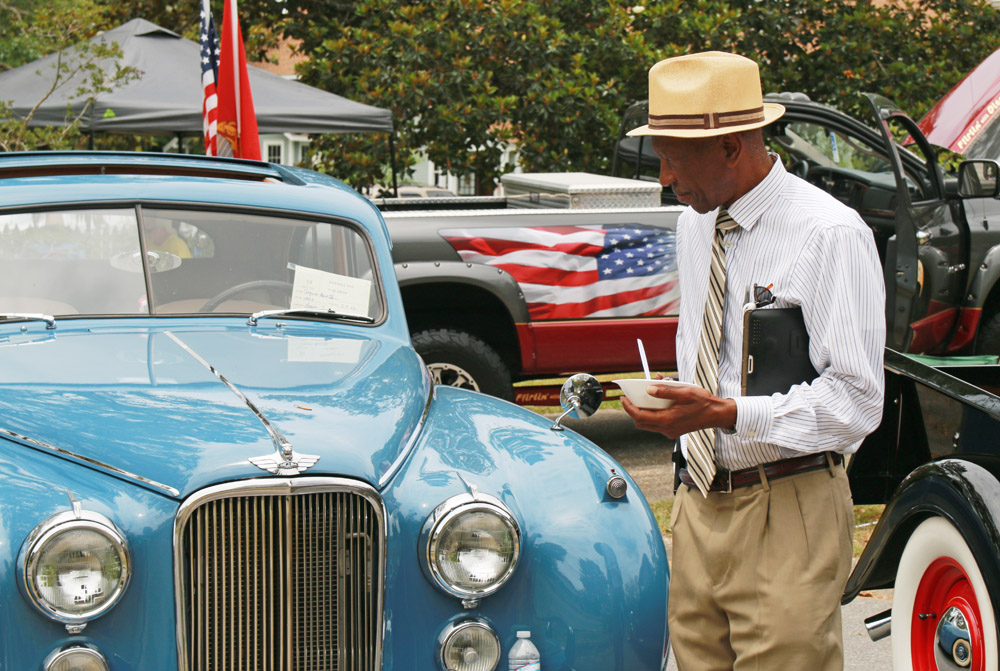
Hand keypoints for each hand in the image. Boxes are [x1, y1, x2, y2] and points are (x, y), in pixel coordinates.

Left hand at [621, 382, 736, 438]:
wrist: (717, 415)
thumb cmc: (703, 403)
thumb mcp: (685, 392)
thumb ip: (666, 391)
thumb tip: (649, 389)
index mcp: (668, 420)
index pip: (640, 416)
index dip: (628, 407)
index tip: (623, 398)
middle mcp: (667, 428)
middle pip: (641, 422)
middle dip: (633, 410)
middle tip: (629, 398)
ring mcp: (670, 431)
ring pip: (648, 424)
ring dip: (643, 412)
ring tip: (643, 397)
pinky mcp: (674, 430)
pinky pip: (657, 423)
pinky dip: (653, 413)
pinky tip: (657, 401)